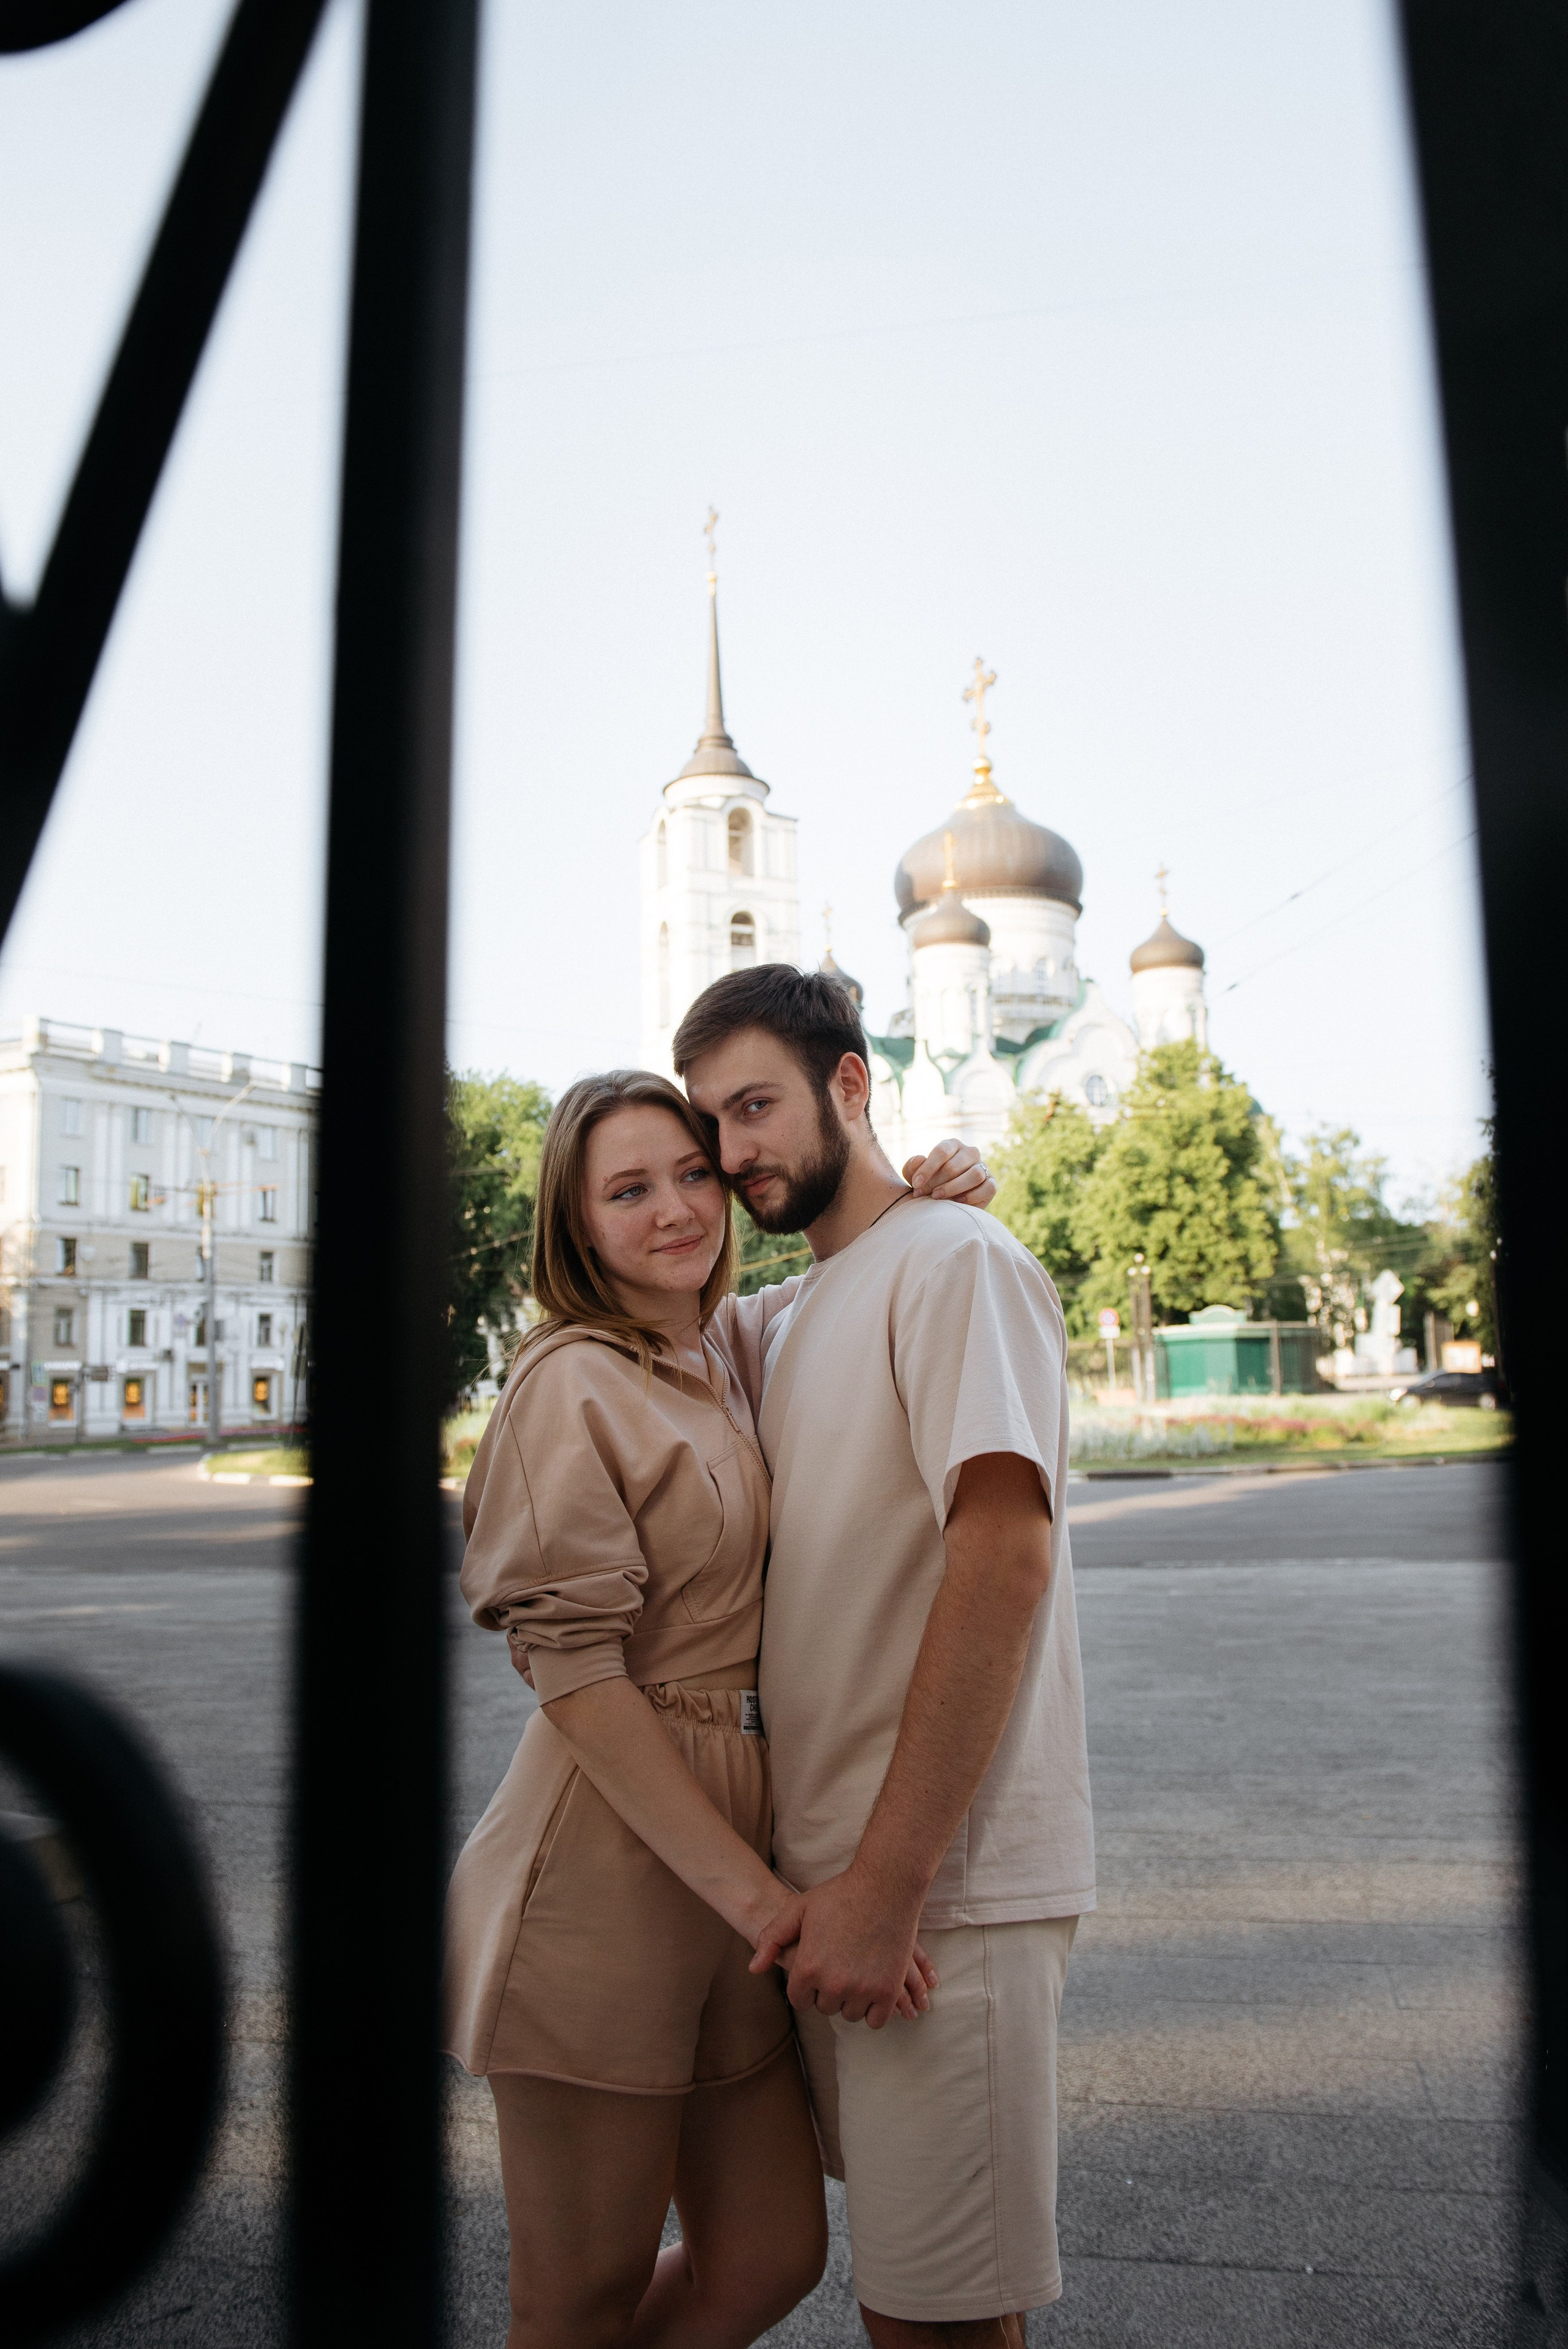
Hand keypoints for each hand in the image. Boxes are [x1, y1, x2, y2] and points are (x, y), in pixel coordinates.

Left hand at [748, 1867, 933, 2028]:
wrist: (886, 1885)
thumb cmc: (840, 1894)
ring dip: (852, 1999)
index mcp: (808, 1967)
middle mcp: (833, 1984)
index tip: (817, 1971)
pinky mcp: (888, 1991)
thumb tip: (753, 1969)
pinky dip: (874, 2009)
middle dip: (828, 1991)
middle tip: (840, 1966)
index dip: (806, 1986)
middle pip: (825, 2007)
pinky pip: (875, 2020)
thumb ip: (772, 1939)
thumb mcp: (798, 1909)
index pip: (799, 2000)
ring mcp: (863, 1989)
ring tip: (857, 1972)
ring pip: (850, 2014)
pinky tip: (873, 1987)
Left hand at [904, 1138, 994, 1209]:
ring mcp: (983, 1167)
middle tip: (924, 1195)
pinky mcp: (991, 1183)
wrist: (946, 1200)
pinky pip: (988, 1188)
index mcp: (952, 1145)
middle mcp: (970, 1152)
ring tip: (938, 1198)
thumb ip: (912, 1167)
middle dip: (936, 1183)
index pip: (942, 1151)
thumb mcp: (915, 1175)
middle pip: (955, 1166)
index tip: (916, 1184)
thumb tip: (919, 1159)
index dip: (928, 1168)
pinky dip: (972, 1196)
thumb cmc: (929, 1183)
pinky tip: (957, 1202)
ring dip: (954, 1189)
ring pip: (974, 1175)